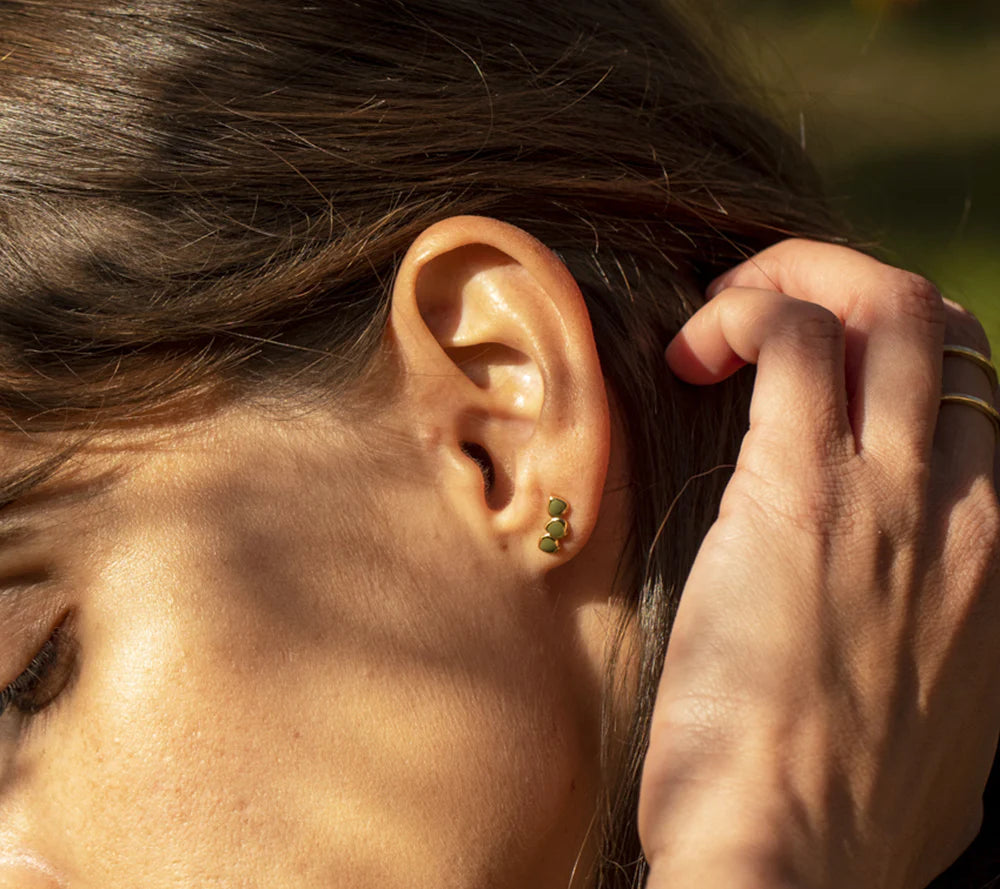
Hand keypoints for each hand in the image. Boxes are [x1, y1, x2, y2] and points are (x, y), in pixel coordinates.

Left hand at [638, 240, 999, 888]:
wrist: (793, 868)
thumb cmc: (836, 815)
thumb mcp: (937, 728)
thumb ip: (934, 652)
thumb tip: (906, 631)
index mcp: (993, 559)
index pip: (977, 401)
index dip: (895, 365)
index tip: (817, 379)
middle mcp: (961, 508)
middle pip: (943, 330)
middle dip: (855, 292)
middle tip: (766, 327)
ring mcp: (890, 494)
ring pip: (889, 308)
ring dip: (802, 282)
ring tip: (725, 325)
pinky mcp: (796, 491)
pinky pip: (795, 340)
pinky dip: (748, 314)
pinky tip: (694, 353)